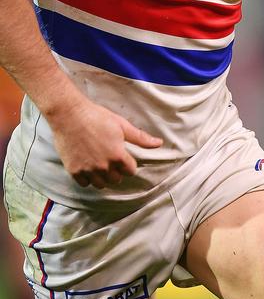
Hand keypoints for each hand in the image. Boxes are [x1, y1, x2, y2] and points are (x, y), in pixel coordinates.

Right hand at [48, 97, 162, 188]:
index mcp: (118, 156)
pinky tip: (88, 168)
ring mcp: (88, 170)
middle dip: (116, 171)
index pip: (130, 171)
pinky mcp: (74, 170)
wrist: (69, 115)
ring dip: (103, 177)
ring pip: (101, 184)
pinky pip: (85, 184)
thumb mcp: (122, 125)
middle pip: (116, 179)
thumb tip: (159, 143)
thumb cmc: (97, 117)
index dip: (128, 164)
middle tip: (111, 159)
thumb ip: (140, 138)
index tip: (123, 156)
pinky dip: (87, 178)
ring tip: (100, 165)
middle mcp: (104, 166)